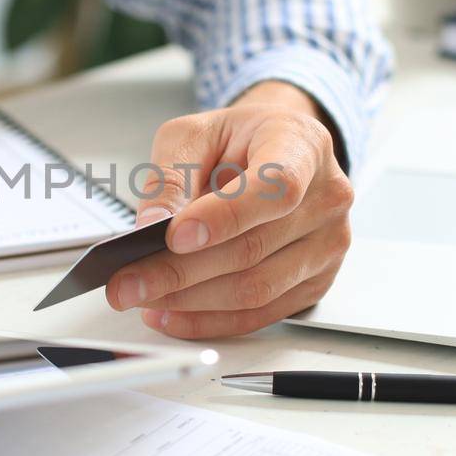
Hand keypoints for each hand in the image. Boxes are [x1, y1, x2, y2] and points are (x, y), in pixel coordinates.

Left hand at [105, 81, 352, 337]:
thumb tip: (151, 225)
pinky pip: (260, 314)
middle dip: (180, 271)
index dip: (224, 217)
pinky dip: (209, 320)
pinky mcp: (315, 281)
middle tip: (128, 282)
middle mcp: (327, 197)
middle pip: (253, 248)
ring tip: (143, 297)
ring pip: (255, 290)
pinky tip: (171, 313)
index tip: (173, 236)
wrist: (276, 151)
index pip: (276, 188)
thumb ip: (171, 176)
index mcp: (302, 146)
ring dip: (190, 302)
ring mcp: (327, 244)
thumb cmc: (239, 140)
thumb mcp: (194, 135)